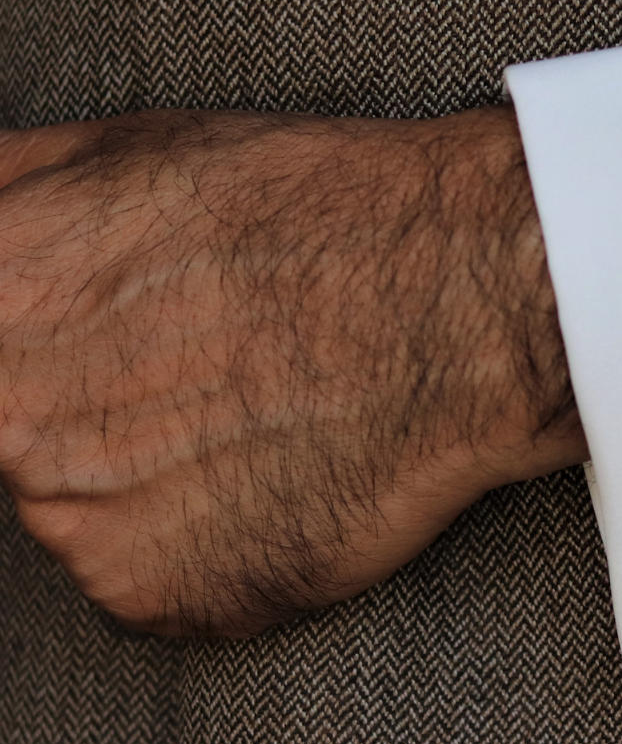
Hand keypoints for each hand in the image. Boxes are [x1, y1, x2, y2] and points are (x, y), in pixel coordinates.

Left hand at [0, 107, 585, 635]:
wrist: (454, 308)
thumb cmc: (312, 214)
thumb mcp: (129, 146)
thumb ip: (7, 190)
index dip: (41, 338)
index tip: (102, 340)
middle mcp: (5, 424)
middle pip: (13, 429)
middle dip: (87, 400)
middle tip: (194, 358)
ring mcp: (72, 523)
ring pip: (76, 506)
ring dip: (142, 473)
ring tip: (245, 412)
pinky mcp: (152, 597)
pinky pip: (146, 575)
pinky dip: (199, 540)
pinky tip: (266, 473)